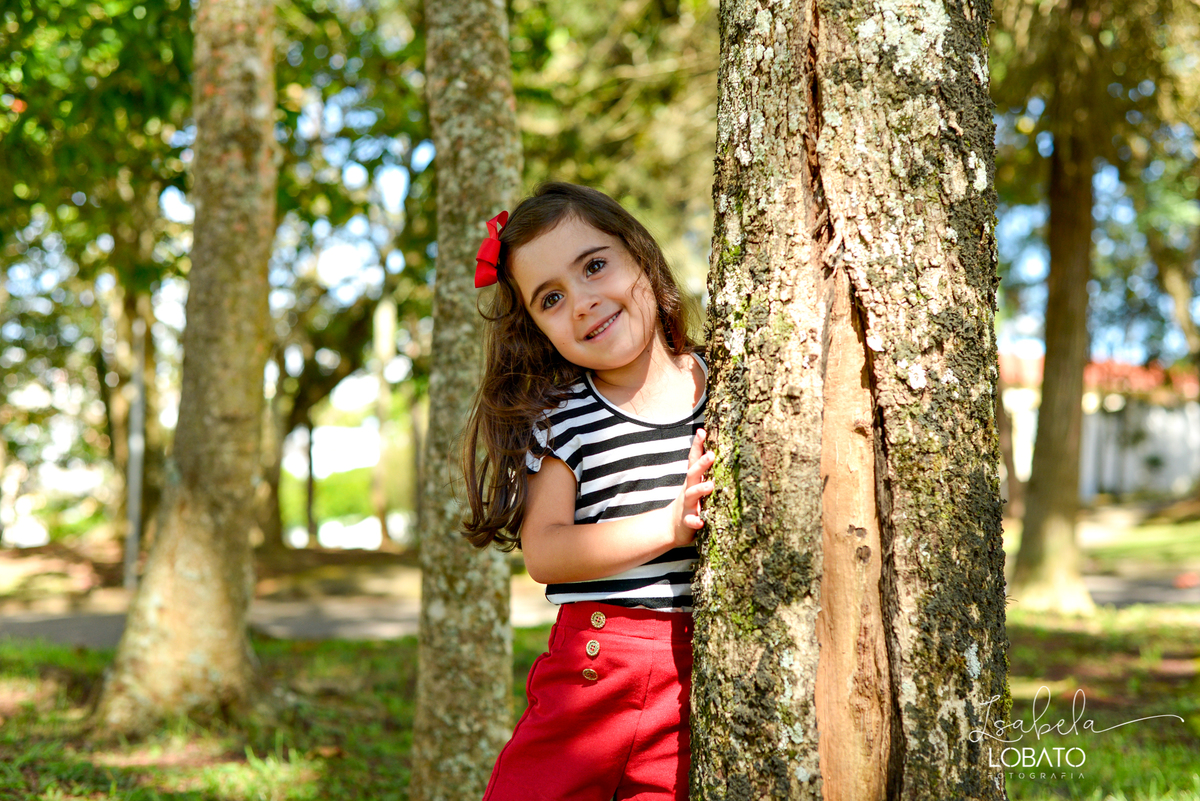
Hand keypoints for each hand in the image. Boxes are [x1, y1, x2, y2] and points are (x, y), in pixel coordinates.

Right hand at [671, 428, 714, 545]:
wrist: (671, 526)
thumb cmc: (689, 501)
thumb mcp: (695, 483)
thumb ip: (703, 469)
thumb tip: (714, 449)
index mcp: (692, 480)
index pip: (693, 459)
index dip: (697, 445)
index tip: (702, 431)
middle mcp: (688, 489)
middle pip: (693, 473)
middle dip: (701, 463)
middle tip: (711, 454)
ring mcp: (687, 505)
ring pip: (692, 495)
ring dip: (700, 489)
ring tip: (710, 485)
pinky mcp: (687, 521)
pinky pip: (690, 521)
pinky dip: (694, 521)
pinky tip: (700, 522)